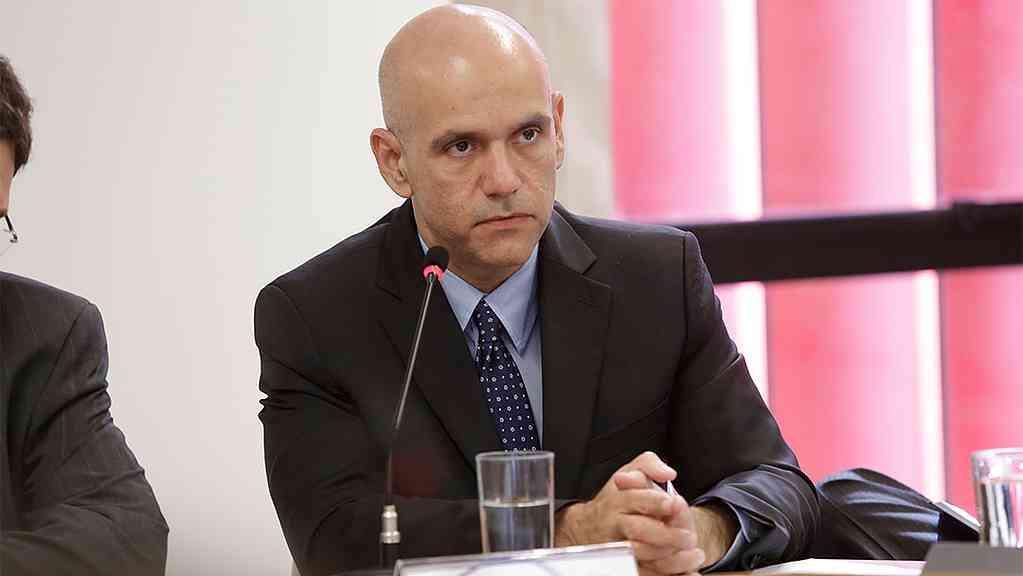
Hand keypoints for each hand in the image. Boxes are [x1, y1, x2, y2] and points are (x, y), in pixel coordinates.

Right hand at [555, 452, 703, 574]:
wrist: (590, 528)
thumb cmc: (618, 499)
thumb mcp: (630, 472)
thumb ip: (649, 464)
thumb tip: (668, 472)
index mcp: (618, 500)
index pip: (634, 499)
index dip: (655, 501)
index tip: (673, 503)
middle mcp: (616, 524)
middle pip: (638, 530)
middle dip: (665, 534)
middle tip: (689, 537)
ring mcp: (619, 547)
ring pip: (642, 555)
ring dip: (669, 557)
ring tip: (694, 555)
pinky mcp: (625, 564)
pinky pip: (645, 572)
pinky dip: (667, 573)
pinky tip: (688, 572)